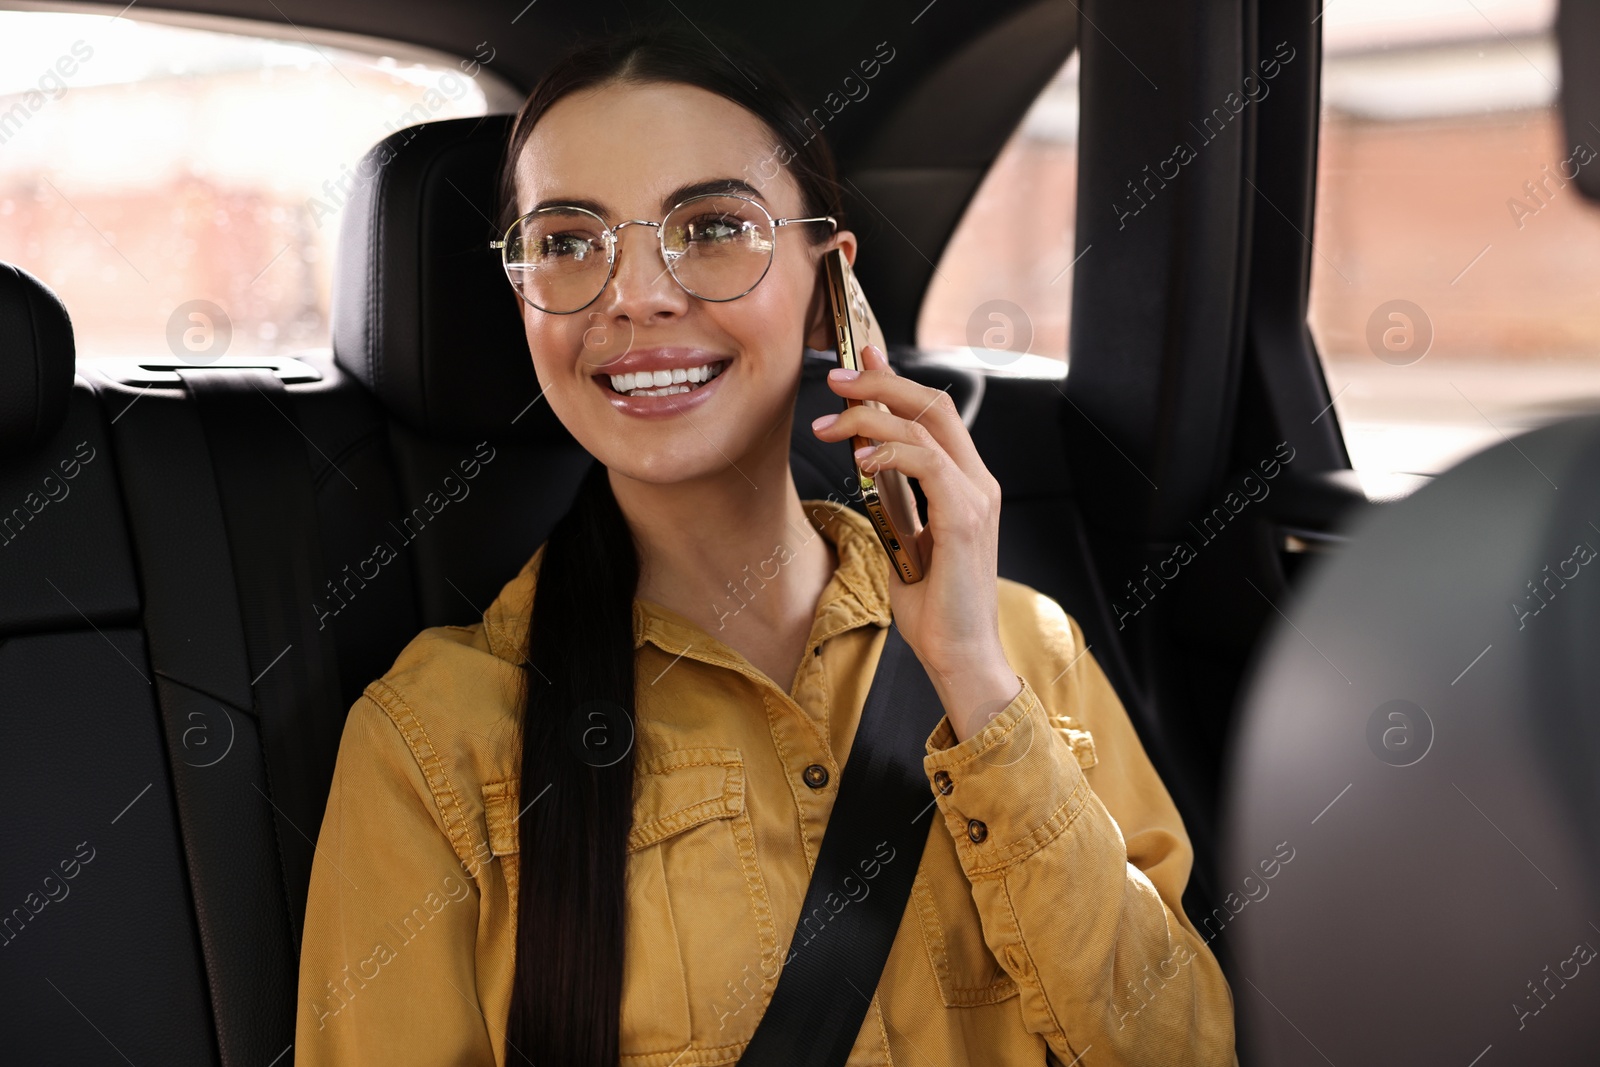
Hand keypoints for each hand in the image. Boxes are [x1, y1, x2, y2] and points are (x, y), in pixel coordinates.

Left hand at [810, 343, 1019, 741]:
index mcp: (967, 484)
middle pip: (934, 403)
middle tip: (834, 378)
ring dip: (870, 414)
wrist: (960, 655)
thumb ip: (897, 499)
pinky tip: (859, 459)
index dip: (894, 381)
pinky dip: (889, 452)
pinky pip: (927, 462)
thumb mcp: (905, 538)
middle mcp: (979, 482)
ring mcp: (977, 497)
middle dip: (879, 381)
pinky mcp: (967, 517)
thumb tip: (869, 462)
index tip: (856, 363)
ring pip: (927, 424)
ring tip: (828, 424)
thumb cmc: (932, 607)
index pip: (934, 413)